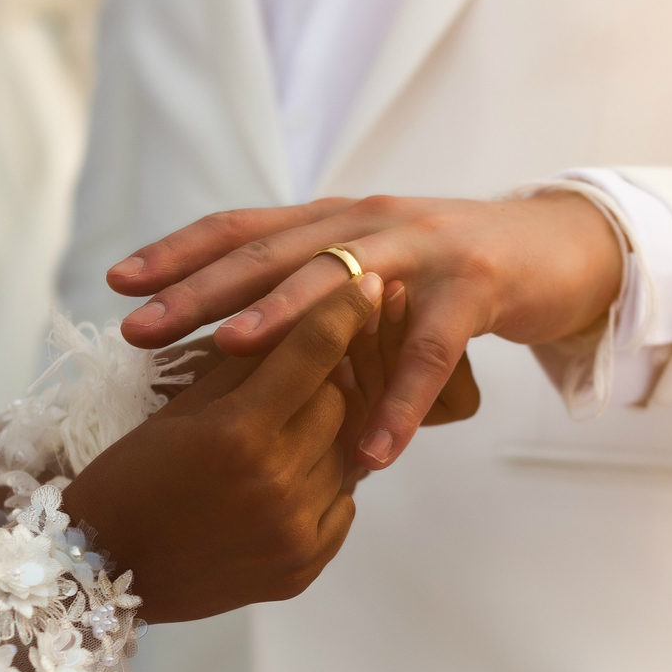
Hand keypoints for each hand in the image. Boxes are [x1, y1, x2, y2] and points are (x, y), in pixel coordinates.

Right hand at [63, 274, 385, 622]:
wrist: (101, 569)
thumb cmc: (127, 477)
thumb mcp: (178, 411)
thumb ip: (244, 368)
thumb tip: (303, 323)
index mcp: (236, 433)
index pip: (312, 352)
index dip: (343, 310)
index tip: (368, 282)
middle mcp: (274, 483)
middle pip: (338, 401)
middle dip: (328, 379)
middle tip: (312, 367)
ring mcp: (292, 531)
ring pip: (345, 454)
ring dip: (324, 434)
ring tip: (291, 428)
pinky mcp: (301, 568)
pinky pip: (342, 507)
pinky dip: (324, 486)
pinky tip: (291, 478)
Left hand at [105, 193, 620, 471]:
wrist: (555, 247)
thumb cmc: (444, 270)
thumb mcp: (366, 271)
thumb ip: (306, 292)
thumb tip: (222, 335)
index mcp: (331, 222)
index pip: (240, 229)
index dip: (177, 254)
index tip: (117, 285)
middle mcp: (366, 224)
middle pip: (271, 253)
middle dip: (200, 290)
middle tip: (140, 327)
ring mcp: (420, 252)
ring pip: (340, 282)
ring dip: (285, 319)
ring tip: (232, 352)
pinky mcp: (474, 290)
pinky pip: (429, 352)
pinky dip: (399, 402)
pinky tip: (371, 450)